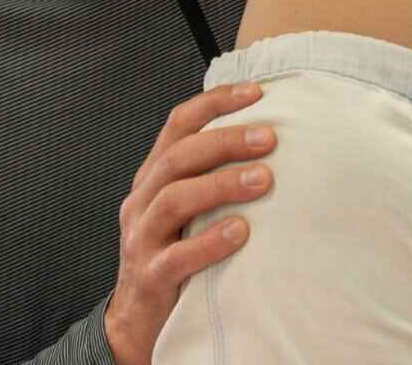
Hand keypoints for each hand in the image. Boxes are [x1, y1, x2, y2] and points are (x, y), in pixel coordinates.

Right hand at [104, 83, 276, 364]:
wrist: (139, 318)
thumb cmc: (174, 252)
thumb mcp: (186, 209)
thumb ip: (212, 177)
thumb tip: (272, 140)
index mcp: (153, 177)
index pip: (178, 125)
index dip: (215, 104)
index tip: (256, 92)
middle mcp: (142, 200)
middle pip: (178, 157)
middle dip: (224, 141)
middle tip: (268, 138)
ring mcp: (141, 238)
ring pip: (174, 200)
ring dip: (221, 185)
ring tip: (263, 180)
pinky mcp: (151, 276)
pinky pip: (176, 256)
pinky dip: (209, 242)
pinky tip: (240, 232)